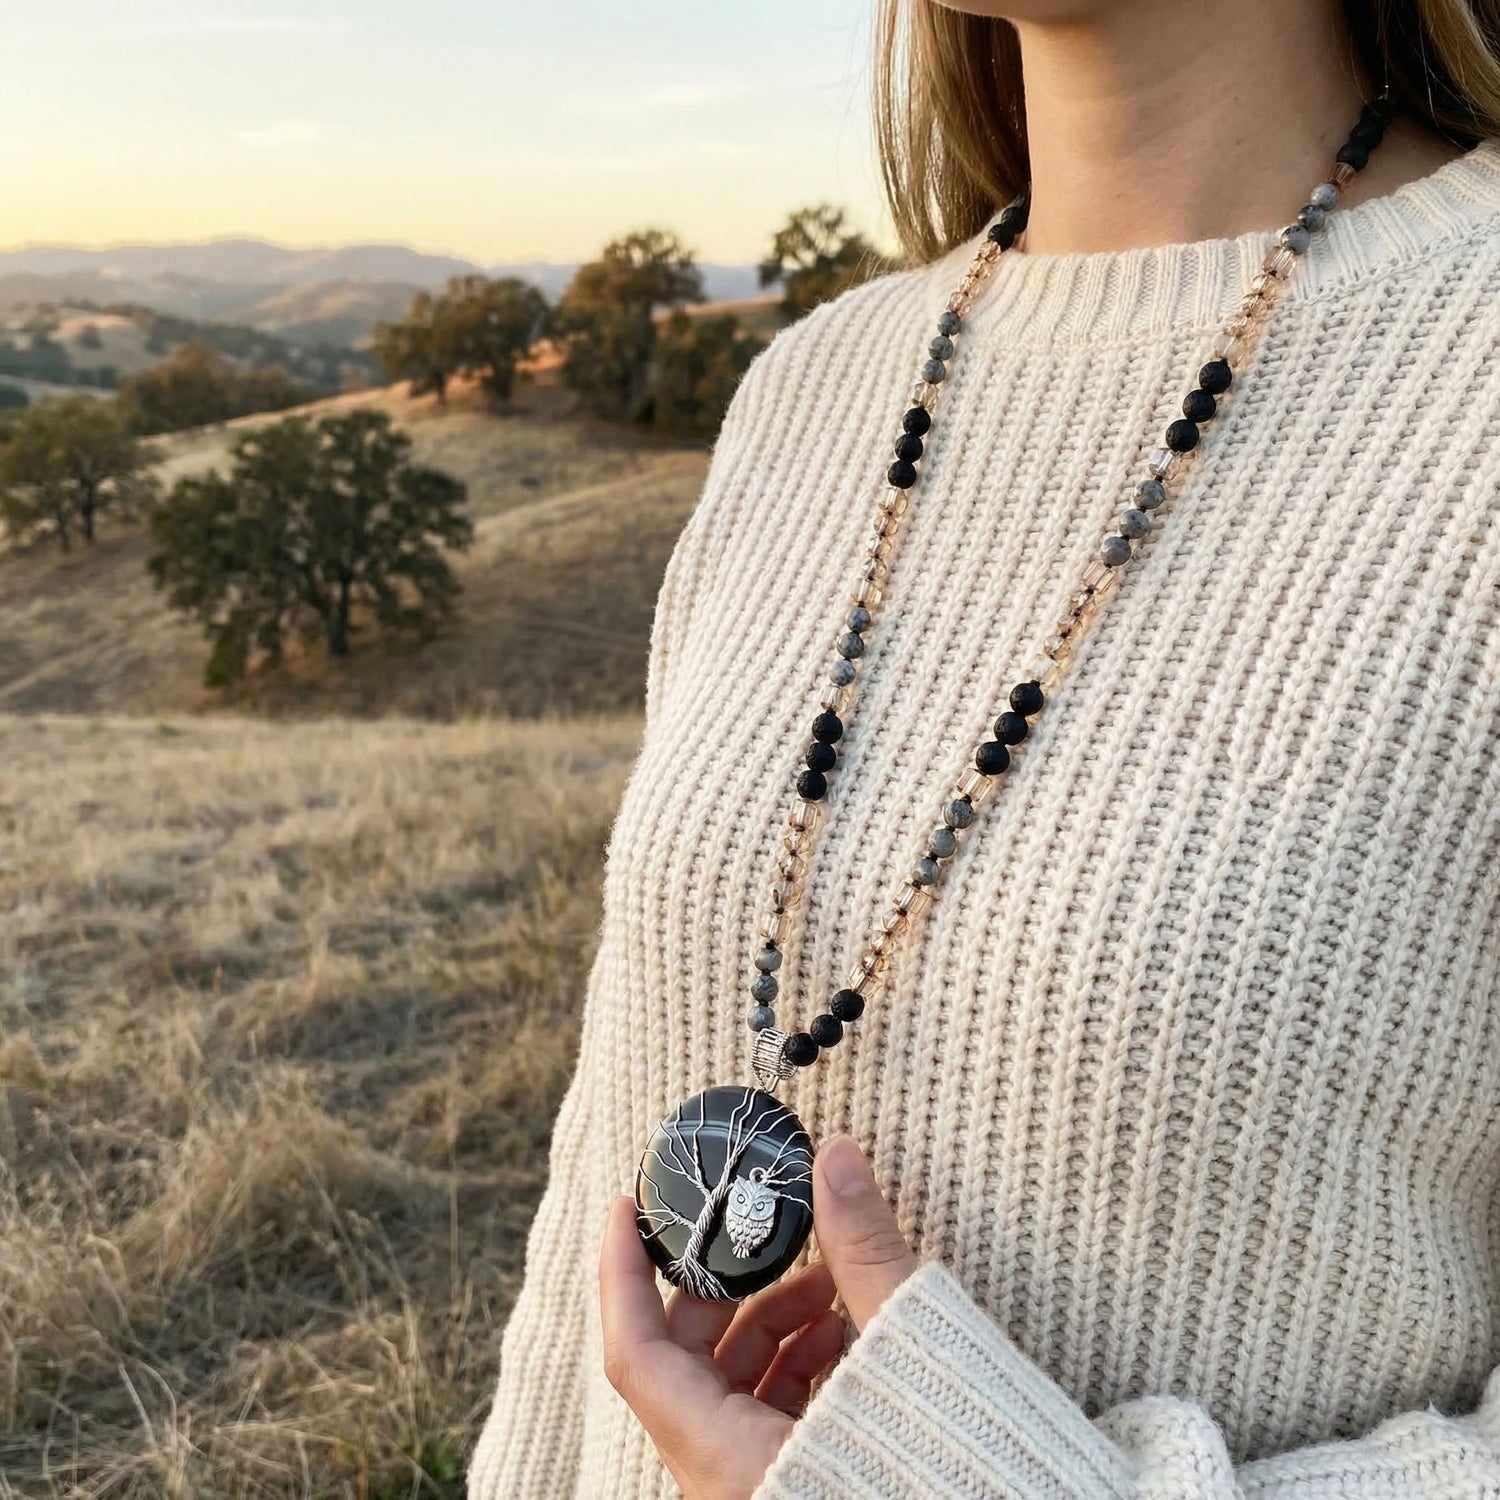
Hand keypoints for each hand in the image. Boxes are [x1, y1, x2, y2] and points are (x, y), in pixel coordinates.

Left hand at [599, 1134, 920, 1498]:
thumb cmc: (944, 1480)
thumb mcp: (904, 1359)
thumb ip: (863, 1255)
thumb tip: (836, 1160)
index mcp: (728, 1461)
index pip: (636, 1353)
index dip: (622, 1273)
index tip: (628, 1209)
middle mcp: (727, 1483)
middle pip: (685, 1362)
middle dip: (723, 1287)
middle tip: (764, 1233)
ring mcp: (758, 1490)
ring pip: (730, 1391)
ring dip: (771, 1322)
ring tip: (830, 1280)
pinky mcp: (793, 1493)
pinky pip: (769, 1420)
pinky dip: (797, 1363)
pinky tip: (843, 1327)